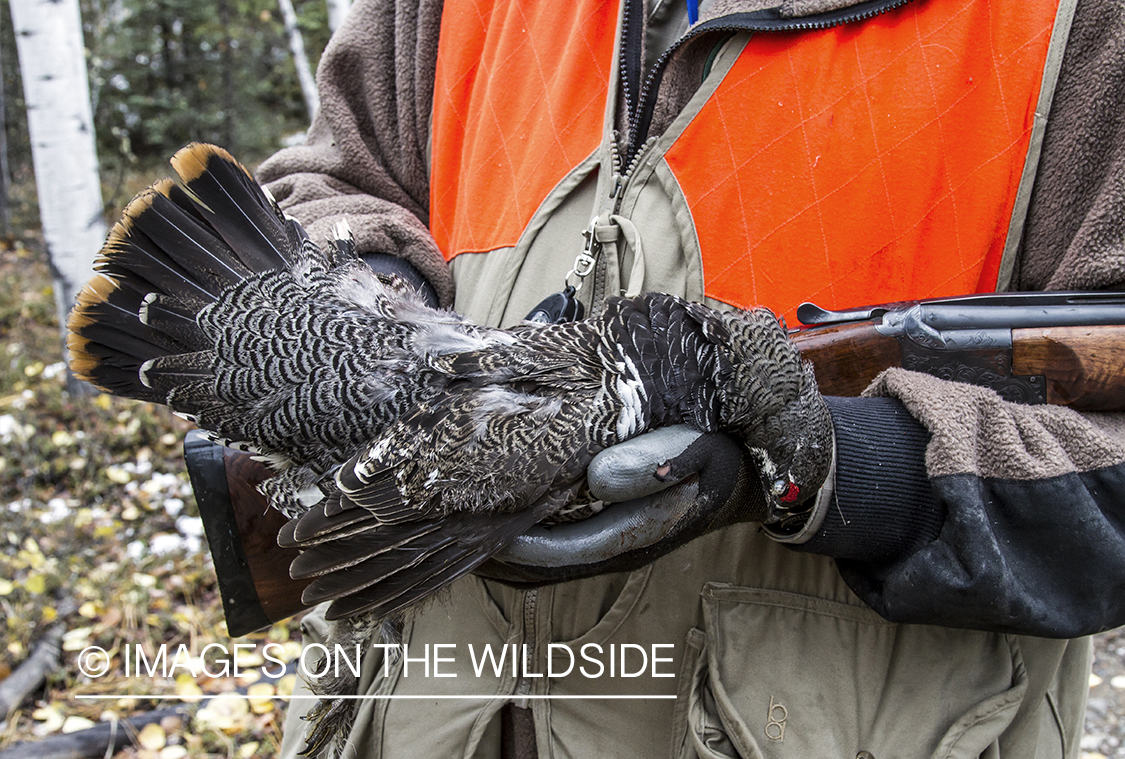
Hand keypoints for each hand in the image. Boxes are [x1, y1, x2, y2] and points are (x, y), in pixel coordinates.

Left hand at [476, 426, 774, 584]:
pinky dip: (514, 534)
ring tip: (448, 525)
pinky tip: (489, 513)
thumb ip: (654, 465)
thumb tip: (596, 477)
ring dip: (493, 546)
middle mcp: (608, 548)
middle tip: (434, 527)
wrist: (747, 475)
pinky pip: (547, 543)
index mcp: (626, 534)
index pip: (546, 550)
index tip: (459, 519)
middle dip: (482, 551)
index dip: (498, 541)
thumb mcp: (699, 454)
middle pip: (528, 566)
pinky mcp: (603, 531)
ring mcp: (604, 543)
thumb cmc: (721, 460)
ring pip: (534, 560)